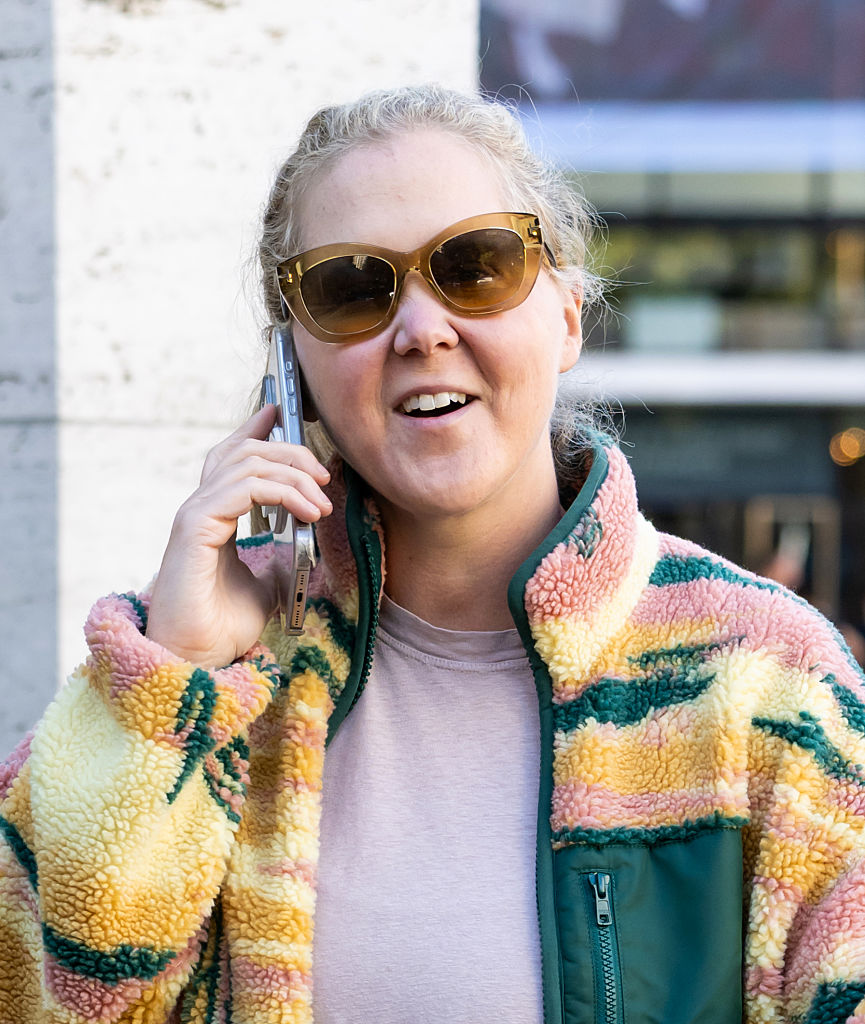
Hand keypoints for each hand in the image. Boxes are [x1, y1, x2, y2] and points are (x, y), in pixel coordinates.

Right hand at [145, 405, 331, 667]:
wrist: (199, 658)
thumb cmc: (223, 625)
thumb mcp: (266, 583)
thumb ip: (279, 557)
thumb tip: (307, 543)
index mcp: (214, 515)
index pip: (231, 456)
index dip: (255, 429)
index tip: (281, 411)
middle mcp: (201, 508)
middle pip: (244, 451)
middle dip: (290, 452)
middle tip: (324, 474)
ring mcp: (195, 514)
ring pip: (246, 462)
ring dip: (294, 475)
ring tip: (322, 502)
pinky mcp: (195, 527)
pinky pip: (241, 487)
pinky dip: (282, 492)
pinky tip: (308, 512)